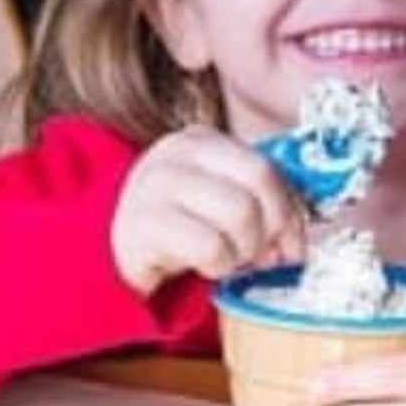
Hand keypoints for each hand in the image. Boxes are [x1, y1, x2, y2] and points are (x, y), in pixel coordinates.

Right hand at [112, 126, 304, 296]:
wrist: (110, 249)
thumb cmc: (176, 227)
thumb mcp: (215, 199)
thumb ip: (255, 202)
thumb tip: (295, 239)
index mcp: (201, 140)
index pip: (266, 166)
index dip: (289, 209)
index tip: (290, 243)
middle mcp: (178, 153)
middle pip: (259, 181)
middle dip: (271, 227)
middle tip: (262, 255)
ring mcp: (157, 185)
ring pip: (240, 213)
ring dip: (245, 249)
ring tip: (230, 258)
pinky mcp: (145, 224)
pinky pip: (211, 247)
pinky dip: (218, 265)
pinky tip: (204, 265)